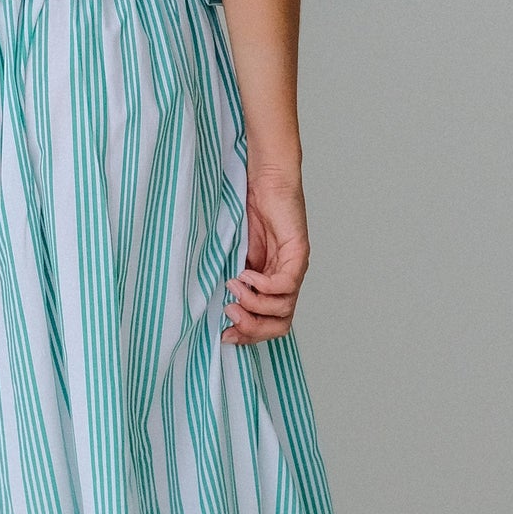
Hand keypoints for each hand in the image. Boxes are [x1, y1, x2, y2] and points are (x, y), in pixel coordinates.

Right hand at [223, 165, 309, 344]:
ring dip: (254, 305)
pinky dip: (263, 285)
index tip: (224, 333)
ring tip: (233, 286)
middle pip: (280, 324)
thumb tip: (215, 305)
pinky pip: (285, 284)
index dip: (249, 335)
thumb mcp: (234, 253)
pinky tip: (245, 273)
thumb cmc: (248, 209)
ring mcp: (295, 268)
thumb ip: (231, 277)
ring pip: (284, 308)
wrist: (265, 179)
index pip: (270, 324)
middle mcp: (288, 280)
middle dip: (252, 328)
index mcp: (273, 283)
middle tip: (230, 315)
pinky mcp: (298, 252)